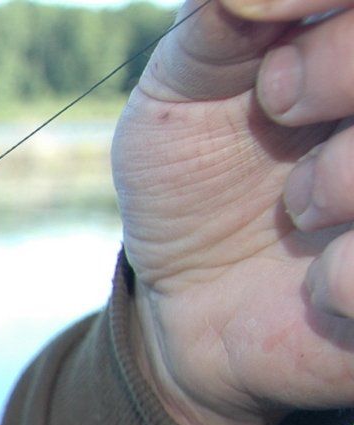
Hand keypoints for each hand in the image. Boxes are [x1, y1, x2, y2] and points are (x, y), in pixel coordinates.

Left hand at [112, 0, 353, 424]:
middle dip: (346, 65)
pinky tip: (318, 284)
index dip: (321, 2)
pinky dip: (349, 274)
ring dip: (350, 174)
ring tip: (299, 206)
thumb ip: (219, 18)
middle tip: (278, 99)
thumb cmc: (198, 172)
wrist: (183, 300)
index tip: (257, 17)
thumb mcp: (184, 86)